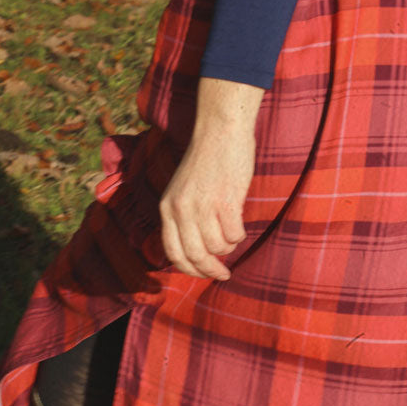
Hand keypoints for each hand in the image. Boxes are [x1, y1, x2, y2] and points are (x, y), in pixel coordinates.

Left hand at [160, 76, 263, 279]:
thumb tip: (197, 252)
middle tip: (224, 273)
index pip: (173, 253)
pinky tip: (239, 224)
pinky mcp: (226, 202)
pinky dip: (239, 235)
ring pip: (217, 247)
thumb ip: (183, 217)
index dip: (189, 270)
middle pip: (195, 256)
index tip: (204, 274)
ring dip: (227, 247)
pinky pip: (234, 235)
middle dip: (211, 270)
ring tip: (232, 234)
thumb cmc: (206, 161)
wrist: (220, 131)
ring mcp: (203, 206)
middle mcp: (181, 210)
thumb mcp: (182, 190)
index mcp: (167, 207)